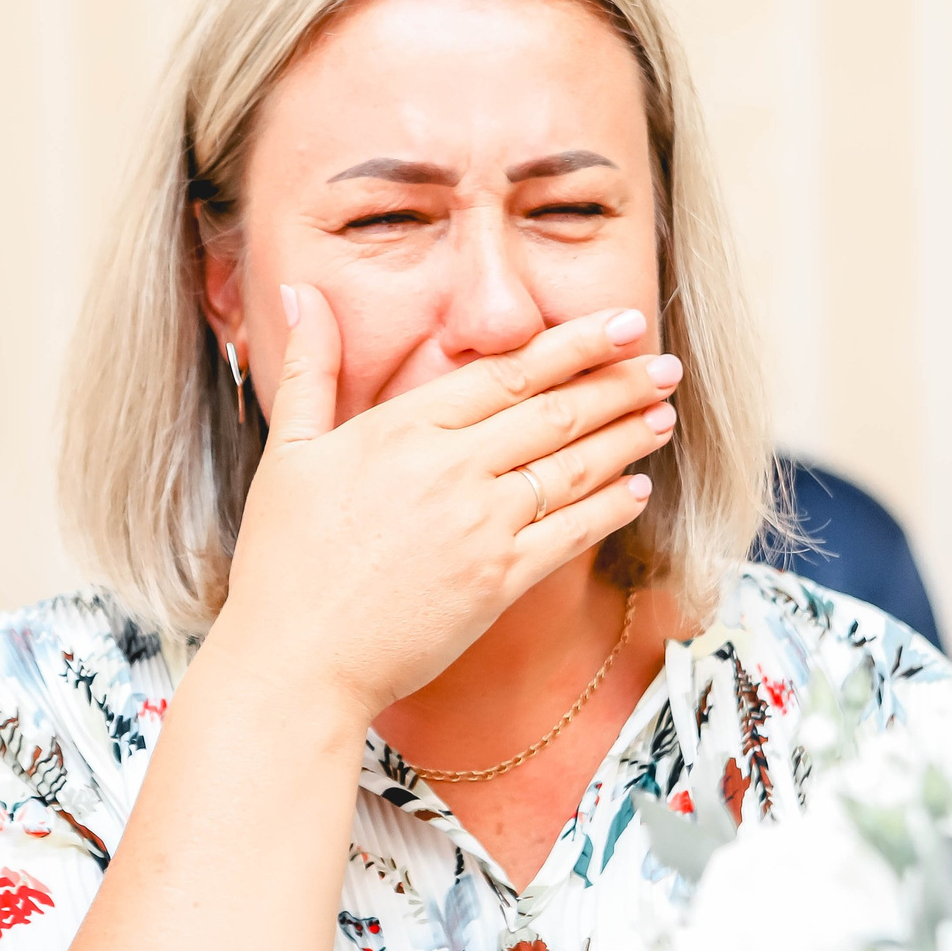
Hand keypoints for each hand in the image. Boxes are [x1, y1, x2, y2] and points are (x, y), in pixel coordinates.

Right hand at [207, 285, 678, 725]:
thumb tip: (300, 289)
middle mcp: (452, 470)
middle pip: (556, 413)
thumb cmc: (284, 560)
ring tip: (665, 415)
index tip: (625, 323)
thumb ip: (310, 366)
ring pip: (573, 468)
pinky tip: (637, 490)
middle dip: (621, 384)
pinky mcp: (497, 583)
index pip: (509, 372)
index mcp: (405, 429)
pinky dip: (610, 508)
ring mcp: (480, 528)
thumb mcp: (289, 451)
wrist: (297, 662)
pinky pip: (571, 535)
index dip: (576, 343)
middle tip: (666, 365)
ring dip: (627, 438)